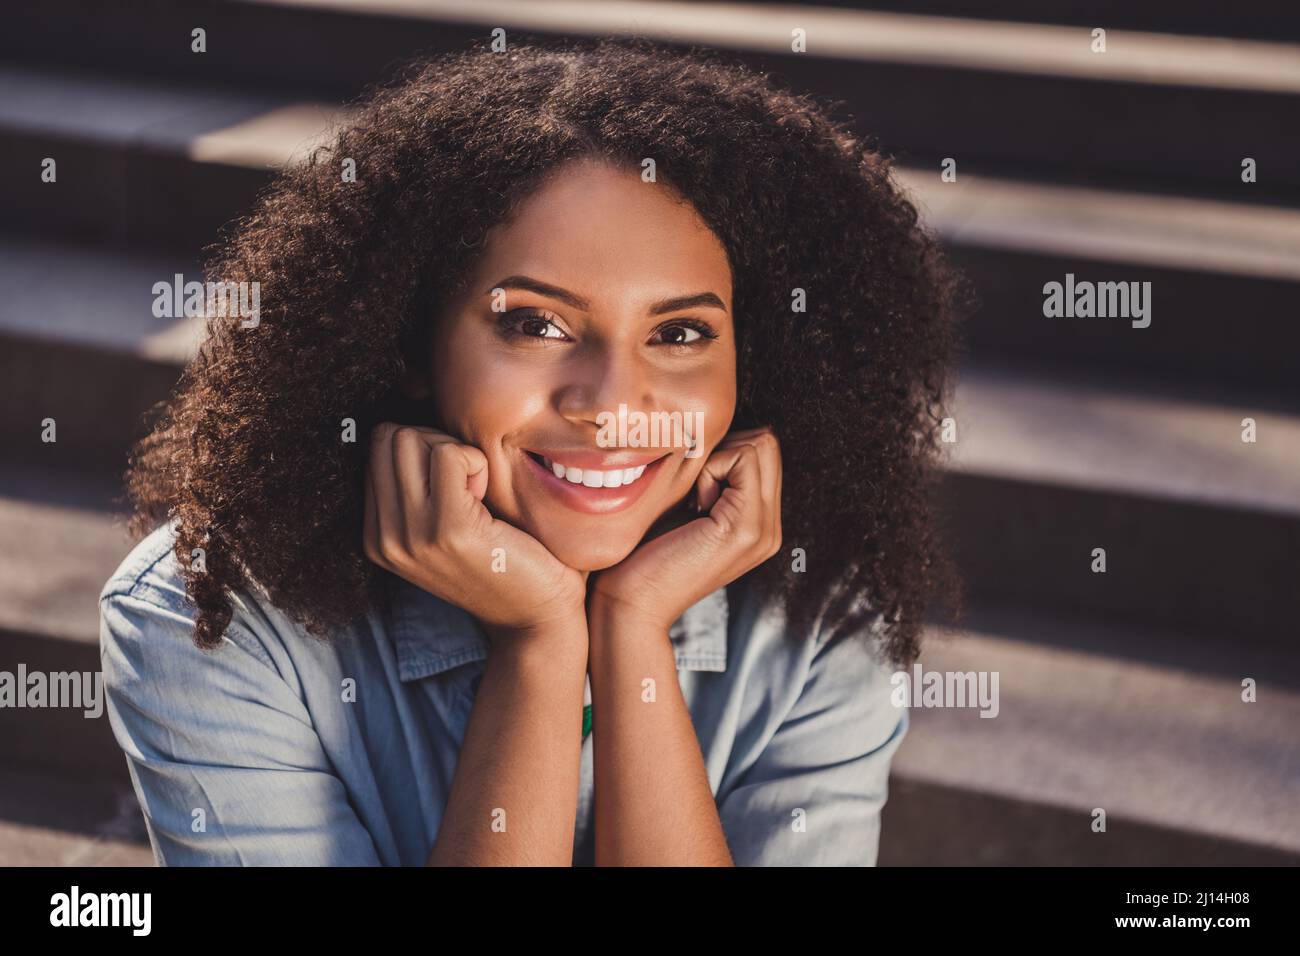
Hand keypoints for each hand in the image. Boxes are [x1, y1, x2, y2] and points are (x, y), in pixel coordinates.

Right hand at [363, 423, 586, 635]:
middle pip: (389, 436)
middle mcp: (383, 537)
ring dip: (455, 452)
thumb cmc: (505, 556)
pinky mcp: (447, 531)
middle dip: (435, 443)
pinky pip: (451, 456)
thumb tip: (413, 398)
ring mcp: (410, 537)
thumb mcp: (446, 519)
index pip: (377, 446)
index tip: (456, 481)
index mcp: (377, 533)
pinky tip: (490, 495)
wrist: (538, 616)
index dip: (424, 446)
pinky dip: (477, 462)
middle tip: (469, 482)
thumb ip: (422, 479)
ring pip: (412, 439)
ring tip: (478, 490)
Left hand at [589, 427, 782, 630]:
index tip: (693, 487)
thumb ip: (711, 478)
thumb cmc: (643, 554)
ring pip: (759, 445)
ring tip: (694, 502)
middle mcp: (771, 529)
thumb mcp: (685, 508)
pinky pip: (741, 460)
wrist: (632, 605)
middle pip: (767, 443)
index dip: (724, 450)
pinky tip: (692, 507)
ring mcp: (764, 530)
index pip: (764, 450)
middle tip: (694, 492)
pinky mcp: (746, 527)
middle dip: (725, 450)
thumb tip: (712, 431)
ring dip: (717, 460)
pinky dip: (710, 470)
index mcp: (760, 524)